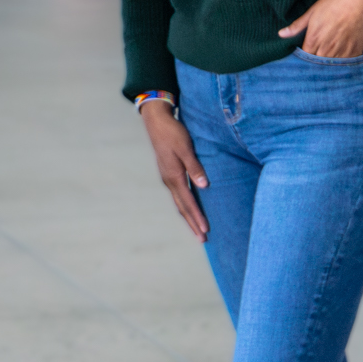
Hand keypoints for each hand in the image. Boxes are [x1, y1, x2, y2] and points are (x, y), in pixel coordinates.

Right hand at [141, 103, 208, 241]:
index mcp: (174, 176)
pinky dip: (185, 206)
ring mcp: (168, 178)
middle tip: (203, 239)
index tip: (205, 231)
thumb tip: (203, 186)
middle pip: (182, 208)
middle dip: (192, 224)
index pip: (188, 203)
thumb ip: (195, 167)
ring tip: (197, 229)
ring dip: (188, 217)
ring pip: (179, 203)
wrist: (157, 122)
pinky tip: (190, 209)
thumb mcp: (186, 148)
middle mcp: (169, 181)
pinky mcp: (169, 174)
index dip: (197, 218)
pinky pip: (178, 195)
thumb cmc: (173, 133)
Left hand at [280, 0, 362, 58]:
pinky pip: (345, 64)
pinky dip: (343, 61)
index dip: (304, 56)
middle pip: (316, 64)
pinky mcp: (354, 52)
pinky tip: (342, 54)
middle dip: (315, 61)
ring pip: (331, 66)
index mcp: (314, 39)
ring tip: (330, 55)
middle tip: (318, 54)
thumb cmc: (337, 2)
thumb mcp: (314, 10)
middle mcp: (326, 49)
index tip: (306, 52)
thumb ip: (298, 25)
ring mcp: (341, 52)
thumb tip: (281, 34)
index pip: (304, 56)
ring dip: (329, 63)